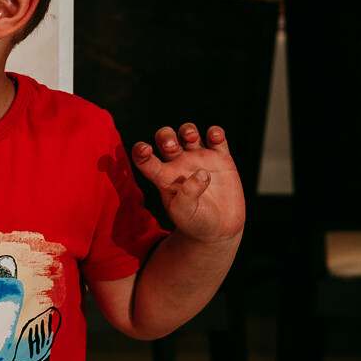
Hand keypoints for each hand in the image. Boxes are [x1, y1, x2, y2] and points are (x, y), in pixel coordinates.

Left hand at [133, 124, 244, 243]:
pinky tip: (215, 138)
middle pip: (166, 138)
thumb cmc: (196, 223)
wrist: (220, 230)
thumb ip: (188, 194)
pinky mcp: (221, 159)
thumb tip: (202, 172)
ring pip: (188, 132)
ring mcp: (200, 159)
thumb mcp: (185, 213)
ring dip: (188, 130)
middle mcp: (179, 164)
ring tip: (191, 139)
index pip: (144, 159)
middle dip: (166, 136)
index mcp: (163, 177)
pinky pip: (216, 137)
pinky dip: (215, 132)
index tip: (145, 149)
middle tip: (172, 146)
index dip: (140, 150)